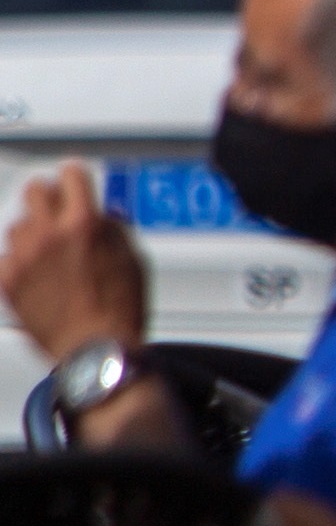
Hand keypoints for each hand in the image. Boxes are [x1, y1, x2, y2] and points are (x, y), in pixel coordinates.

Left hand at [4, 164, 148, 358]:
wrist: (95, 350)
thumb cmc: (119, 312)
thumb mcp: (133, 260)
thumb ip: (113, 229)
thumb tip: (102, 215)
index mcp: (84, 223)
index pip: (71, 175)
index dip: (76, 177)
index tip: (74, 181)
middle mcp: (49, 234)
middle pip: (35, 191)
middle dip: (48, 196)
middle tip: (55, 207)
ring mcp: (24, 257)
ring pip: (19, 225)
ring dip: (33, 231)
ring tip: (49, 251)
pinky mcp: (8, 280)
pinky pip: (6, 257)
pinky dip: (19, 262)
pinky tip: (35, 274)